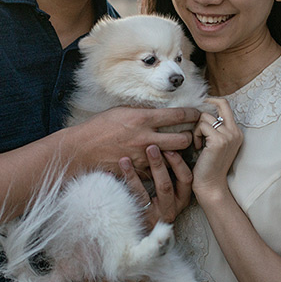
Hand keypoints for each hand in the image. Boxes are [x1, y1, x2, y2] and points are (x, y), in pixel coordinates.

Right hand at [70, 107, 199, 173]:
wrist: (82, 149)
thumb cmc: (99, 126)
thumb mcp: (121, 111)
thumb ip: (141, 112)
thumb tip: (157, 111)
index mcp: (143, 118)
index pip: (177, 115)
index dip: (192, 113)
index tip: (199, 113)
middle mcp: (146, 137)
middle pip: (182, 140)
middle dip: (190, 138)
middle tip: (191, 136)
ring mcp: (143, 156)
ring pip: (172, 158)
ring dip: (176, 155)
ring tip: (177, 152)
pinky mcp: (138, 170)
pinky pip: (156, 170)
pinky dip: (160, 168)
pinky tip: (160, 165)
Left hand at [120, 146, 191, 227]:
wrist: (138, 234)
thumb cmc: (157, 203)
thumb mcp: (168, 193)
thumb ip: (168, 173)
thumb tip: (165, 147)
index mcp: (181, 199)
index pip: (186, 179)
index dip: (178, 164)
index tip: (169, 149)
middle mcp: (170, 209)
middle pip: (166, 185)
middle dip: (158, 165)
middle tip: (150, 147)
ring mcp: (153, 217)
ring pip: (143, 194)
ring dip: (133, 174)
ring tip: (124, 160)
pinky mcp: (137, 221)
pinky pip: (127, 201)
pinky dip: (118, 186)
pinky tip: (108, 174)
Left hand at [192, 98, 242, 201]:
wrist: (211, 186)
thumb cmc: (208, 166)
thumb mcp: (214, 143)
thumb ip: (213, 128)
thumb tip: (200, 110)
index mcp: (236, 132)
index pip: (225, 105)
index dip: (211, 101)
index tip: (200, 107)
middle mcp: (235, 132)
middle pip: (218, 104)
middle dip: (203, 112)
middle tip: (197, 126)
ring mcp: (229, 135)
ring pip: (205, 116)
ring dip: (197, 128)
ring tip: (198, 142)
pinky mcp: (219, 140)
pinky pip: (201, 126)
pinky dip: (195, 135)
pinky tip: (197, 147)